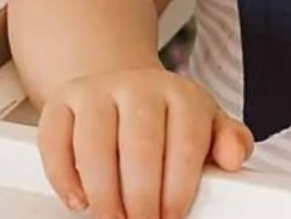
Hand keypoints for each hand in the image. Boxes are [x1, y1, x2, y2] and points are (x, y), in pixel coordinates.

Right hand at [37, 66, 254, 218]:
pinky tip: (79, 200)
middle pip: (140, 145)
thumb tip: (234, 157)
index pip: (186, 140)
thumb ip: (229, 142)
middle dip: (142, 198)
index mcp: (181, 93)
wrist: (122, 90)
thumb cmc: (167, 121)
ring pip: (95, 145)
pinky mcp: (61, 103)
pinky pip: (56, 140)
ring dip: (104, 194)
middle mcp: (138, 86)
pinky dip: (64, 176)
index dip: (180, 187)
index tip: (173, 217)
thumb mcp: (205, 126)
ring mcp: (97, 92)